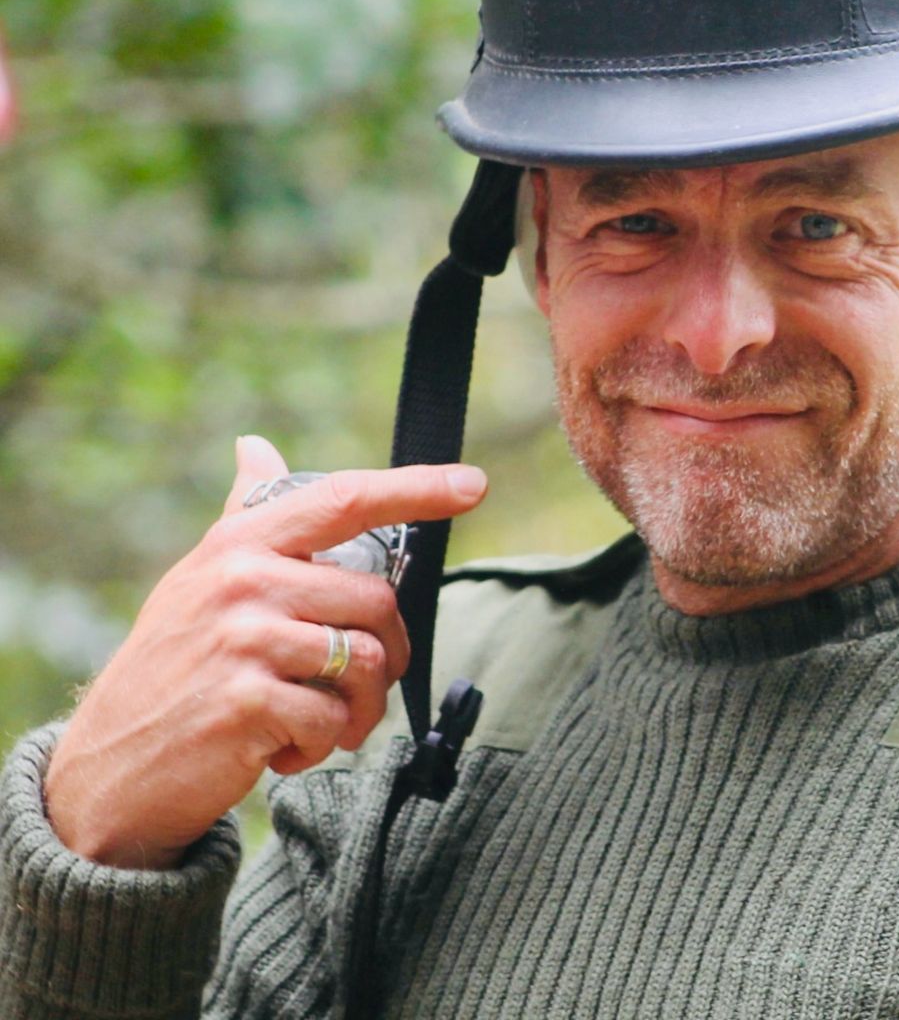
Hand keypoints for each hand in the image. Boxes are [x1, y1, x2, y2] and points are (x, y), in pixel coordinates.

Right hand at [43, 435, 486, 870]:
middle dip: (388, 658)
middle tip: (358, 691)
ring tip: (323, 725)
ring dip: (359, 710)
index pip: (345, 500)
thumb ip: (244, 514)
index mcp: (241, 542)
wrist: (106, 771)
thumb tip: (255, 446)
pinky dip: (321, 747)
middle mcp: (242, 580)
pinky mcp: (246, 702)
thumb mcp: (200, 579)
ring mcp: (243, 639)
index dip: (417, 488)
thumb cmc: (171, 666)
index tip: (474, 484)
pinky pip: (333, 720)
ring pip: (367, 662)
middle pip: (377, 601)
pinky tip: (283, 751)